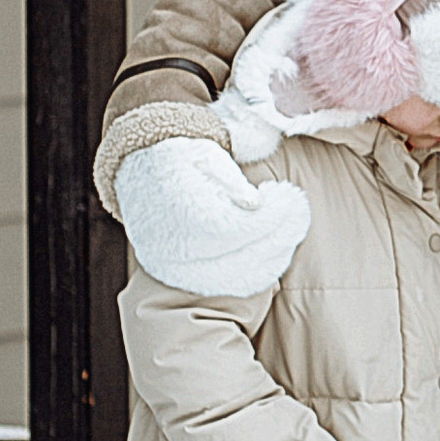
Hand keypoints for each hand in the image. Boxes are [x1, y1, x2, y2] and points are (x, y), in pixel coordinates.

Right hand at [116, 137, 310, 300]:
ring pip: (238, 277)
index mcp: (178, 214)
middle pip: (240, 256)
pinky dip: (259, 272)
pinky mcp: (182, 278)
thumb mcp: (204, 154)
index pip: (237, 227)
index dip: (272, 216)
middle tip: (299, 210)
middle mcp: (172, 249)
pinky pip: (228, 286)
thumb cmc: (180, 158)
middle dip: (280, 234)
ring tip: (292, 226)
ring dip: (275, 254)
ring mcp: (175, 269)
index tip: (291, 197)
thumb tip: (255, 204)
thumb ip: (230, 180)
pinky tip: (276, 247)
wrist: (139, 173)